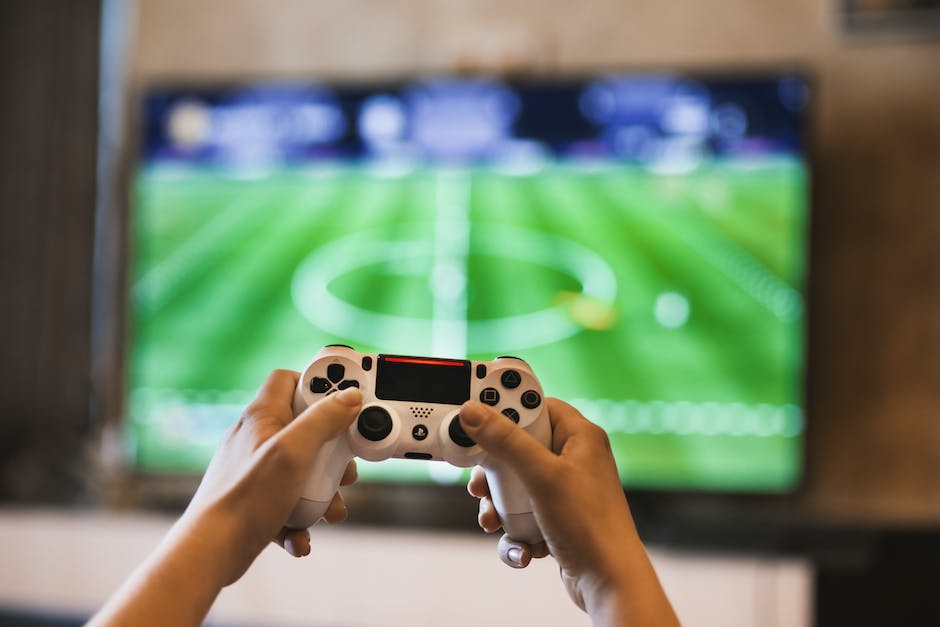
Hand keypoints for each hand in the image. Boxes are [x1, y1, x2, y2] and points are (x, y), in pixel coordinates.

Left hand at [186, 369, 361, 584]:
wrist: (209, 553)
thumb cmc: (246, 499)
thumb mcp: (294, 452)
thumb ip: (323, 420)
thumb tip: (349, 396)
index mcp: (262, 417)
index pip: (289, 380)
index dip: (318, 385)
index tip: (345, 400)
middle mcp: (256, 439)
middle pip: (306, 430)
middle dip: (332, 453)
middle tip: (344, 467)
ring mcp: (255, 471)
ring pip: (302, 472)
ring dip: (321, 494)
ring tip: (329, 511)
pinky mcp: (255, 500)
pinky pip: (287, 503)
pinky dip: (299, 519)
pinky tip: (300, 536)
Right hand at [460, 399, 677, 625]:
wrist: (609, 583)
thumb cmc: (589, 525)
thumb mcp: (541, 476)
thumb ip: (506, 442)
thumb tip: (473, 412)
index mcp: (579, 437)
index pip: (537, 406)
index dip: (507, 409)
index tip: (477, 416)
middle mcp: (574, 460)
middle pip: (518, 448)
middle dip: (494, 472)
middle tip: (481, 483)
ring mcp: (565, 491)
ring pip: (515, 486)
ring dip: (499, 507)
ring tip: (493, 521)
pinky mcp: (557, 519)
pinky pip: (523, 516)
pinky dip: (516, 533)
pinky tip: (523, 548)